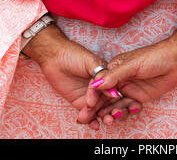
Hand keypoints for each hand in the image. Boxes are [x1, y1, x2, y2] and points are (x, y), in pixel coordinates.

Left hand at [23, 24, 141, 128]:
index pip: (115, 90)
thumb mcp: (90, 62)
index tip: (118, 106)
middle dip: (112, 112)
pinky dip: (91, 121)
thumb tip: (113, 91)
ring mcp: (90, 96)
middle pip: (109, 103)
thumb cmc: (74, 54)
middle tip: (110, 118)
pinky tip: (93, 125)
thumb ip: (101, 75)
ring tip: (102, 122)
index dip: (119, 100)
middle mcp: (100, 88)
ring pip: (99, 110)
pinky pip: (87, 114)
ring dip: (102, 118)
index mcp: (106, 76)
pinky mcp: (79, 102)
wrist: (54, 57)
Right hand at [89, 25, 176, 119]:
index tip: (89, 106)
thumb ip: (115, 76)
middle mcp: (120, 79)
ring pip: (116, 105)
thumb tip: (95, 84)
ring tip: (117, 116)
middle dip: (100, 109)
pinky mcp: (140, 96)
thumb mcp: (133, 65)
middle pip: (105, 97)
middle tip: (98, 120)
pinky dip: (129, 111)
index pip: (98, 84)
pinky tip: (135, 108)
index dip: (93, 96)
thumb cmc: (155, 56)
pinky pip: (129, 107)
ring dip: (115, 112)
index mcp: (114, 68)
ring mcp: (130, 88)